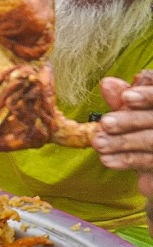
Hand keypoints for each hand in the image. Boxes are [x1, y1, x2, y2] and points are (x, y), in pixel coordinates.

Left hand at [96, 77, 152, 203]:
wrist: (150, 163)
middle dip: (130, 120)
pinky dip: (128, 160)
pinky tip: (107, 159)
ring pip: (152, 142)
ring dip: (123, 142)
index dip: (148, 96)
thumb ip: (125, 99)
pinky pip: (149, 163)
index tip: (126, 97)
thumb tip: (107, 83)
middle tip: (105, 123)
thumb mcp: (136, 112)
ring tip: (98, 143)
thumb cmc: (144, 129)